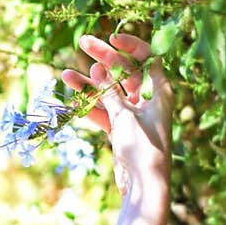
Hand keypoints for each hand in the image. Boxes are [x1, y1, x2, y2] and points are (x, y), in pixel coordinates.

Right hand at [61, 33, 172, 195]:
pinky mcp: (121, 129)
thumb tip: (98, 69)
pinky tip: (71, 94)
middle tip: (83, 42)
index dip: (130, 45)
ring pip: (109, 91)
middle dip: (103, 57)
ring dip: (89, 83)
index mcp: (160, 91)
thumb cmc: (143, 149)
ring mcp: (133, 114)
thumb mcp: (125, 116)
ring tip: (65, 74)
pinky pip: (103, 110)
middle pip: (125, 71)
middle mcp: (148, 99)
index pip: (147, 58)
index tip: (110, 38)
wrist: (144, 186)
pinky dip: (89, 103)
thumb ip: (110, 92)